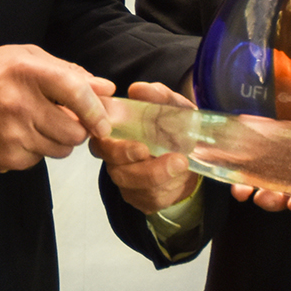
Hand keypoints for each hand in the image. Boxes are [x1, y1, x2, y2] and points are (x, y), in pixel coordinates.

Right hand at [0, 45, 114, 172]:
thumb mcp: (22, 58)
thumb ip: (67, 71)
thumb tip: (105, 88)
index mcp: (26, 72)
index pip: (76, 92)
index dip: (96, 110)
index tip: (103, 121)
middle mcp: (20, 104)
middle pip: (74, 132)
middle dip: (76, 129)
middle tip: (63, 120)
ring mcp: (11, 135)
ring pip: (59, 150)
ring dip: (55, 141)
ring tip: (34, 125)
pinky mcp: (4, 158)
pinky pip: (37, 162)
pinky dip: (33, 151)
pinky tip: (15, 135)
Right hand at [91, 81, 197, 212]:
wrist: (191, 156)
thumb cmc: (173, 127)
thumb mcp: (172, 107)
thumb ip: (157, 96)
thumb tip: (139, 90)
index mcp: (113, 134)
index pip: (100, 143)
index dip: (117, 148)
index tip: (141, 147)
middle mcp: (113, 159)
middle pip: (118, 169)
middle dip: (145, 167)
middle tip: (173, 159)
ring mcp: (125, 182)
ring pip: (135, 187)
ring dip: (162, 177)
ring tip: (183, 165)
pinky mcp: (139, 199)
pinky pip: (149, 200)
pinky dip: (167, 190)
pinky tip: (180, 179)